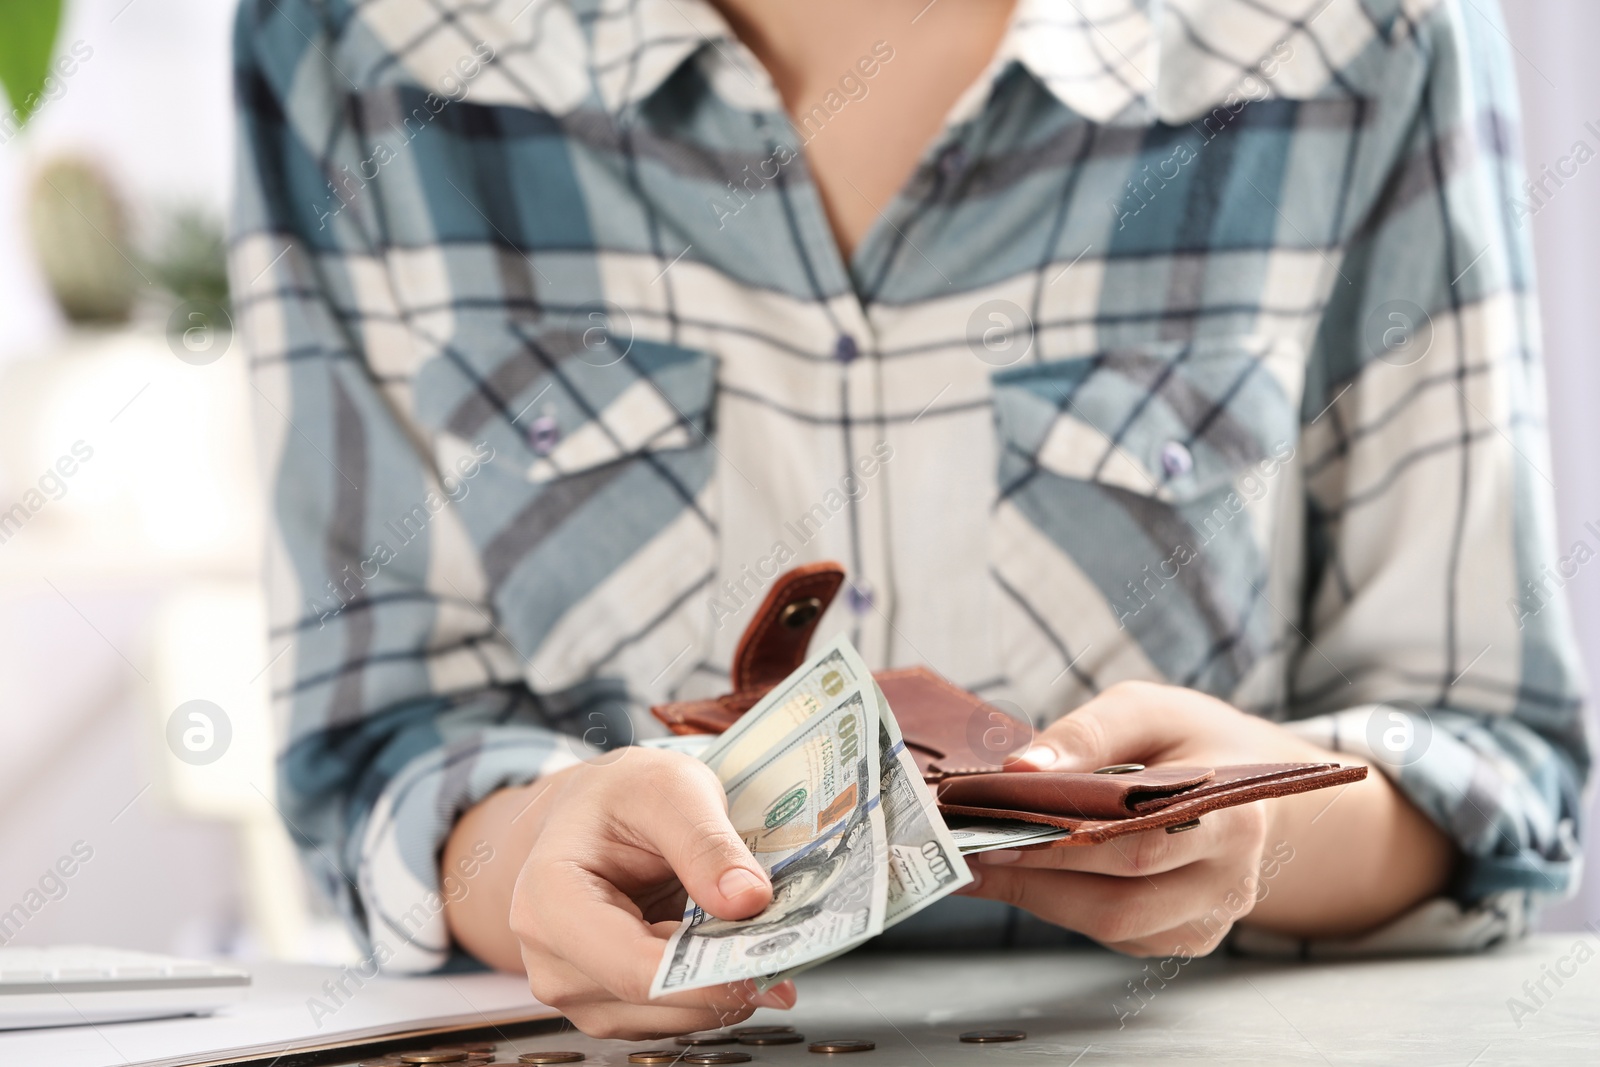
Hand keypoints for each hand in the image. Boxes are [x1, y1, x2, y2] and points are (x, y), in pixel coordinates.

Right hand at [502, 749, 796, 1037]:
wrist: (587, 812)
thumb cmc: (617, 796)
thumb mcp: (670, 788)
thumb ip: (706, 841)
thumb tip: (749, 899)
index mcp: (548, 899)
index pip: (634, 969)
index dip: (708, 978)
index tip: (770, 965)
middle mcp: (549, 958)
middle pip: (652, 1000)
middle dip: (723, 979)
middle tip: (784, 948)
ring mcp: (573, 989)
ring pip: (665, 1018)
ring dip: (720, 988)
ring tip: (757, 940)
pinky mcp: (602, 1002)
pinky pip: (666, 1015)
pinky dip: (707, 991)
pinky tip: (726, 950)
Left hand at [960, 681, 1435, 954]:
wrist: (1251, 785)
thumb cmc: (1192, 739)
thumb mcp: (1146, 710)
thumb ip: (1086, 734)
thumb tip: (1017, 770)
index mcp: (1233, 815)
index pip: (1136, 845)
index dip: (1059, 845)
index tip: (991, 830)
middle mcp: (1231, 879)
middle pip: (1121, 900)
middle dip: (1034, 877)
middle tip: (967, 851)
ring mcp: (1212, 917)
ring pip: (1115, 927)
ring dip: (1038, 900)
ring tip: (979, 866)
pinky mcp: (1188, 936)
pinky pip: (1119, 937)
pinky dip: (1063, 909)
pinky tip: (1021, 880)